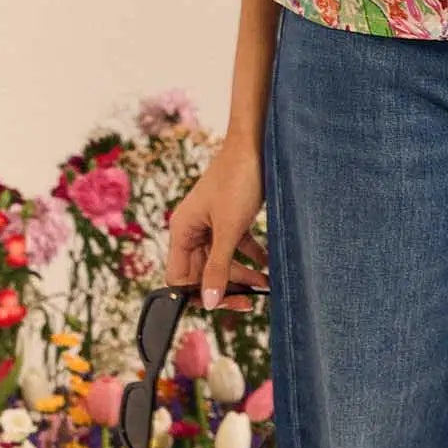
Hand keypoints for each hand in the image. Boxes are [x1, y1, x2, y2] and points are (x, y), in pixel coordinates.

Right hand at [164, 136, 270, 313]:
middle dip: (226, 286)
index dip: (198, 295)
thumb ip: (217, 267)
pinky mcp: (230, 216)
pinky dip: (251, 255)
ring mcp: (211, 222)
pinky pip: (236, 244)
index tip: (224, 303)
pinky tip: (268, 263)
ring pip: (221, 259)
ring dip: (242, 273)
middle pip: (202, 271)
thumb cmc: (238, 180)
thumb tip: (208, 303)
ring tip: (266, 283)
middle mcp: (192, 228)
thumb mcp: (229, 229)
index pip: (179, 277)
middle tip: (252, 299)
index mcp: (182, 231)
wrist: (257, 143)